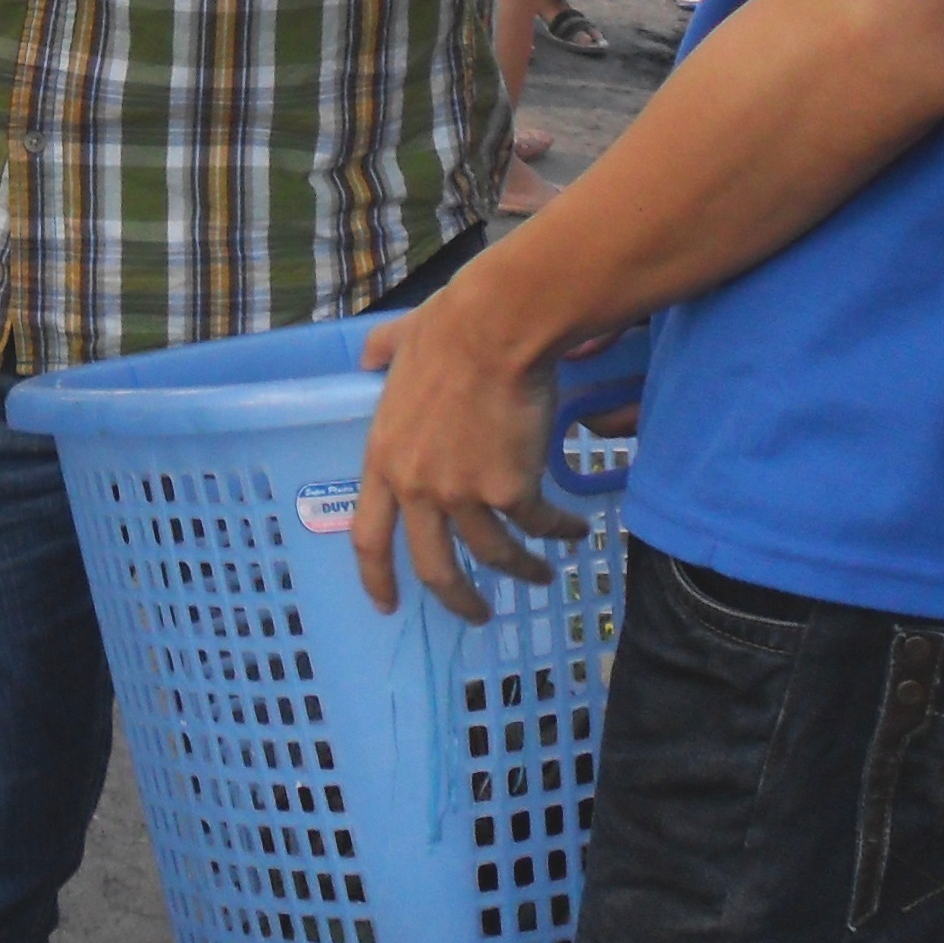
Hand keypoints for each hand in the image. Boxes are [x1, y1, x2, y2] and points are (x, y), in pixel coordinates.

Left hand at [349, 283, 582, 623]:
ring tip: (542, 576)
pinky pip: (537, 524)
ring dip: (522, 571)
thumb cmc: (449, 329)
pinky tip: (575, 530)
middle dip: (458, 599)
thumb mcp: (396, 343)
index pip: (369, 536)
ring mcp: (463, 492)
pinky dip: (559, 531)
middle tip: (477, 615)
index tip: (386, 606)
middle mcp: (417, 486)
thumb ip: (381, 355)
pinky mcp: (510, 489)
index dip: (377, 577)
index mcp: (383, 458)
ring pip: (494, 554)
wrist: (496, 328)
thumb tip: (368, 354)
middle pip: (433, 567)